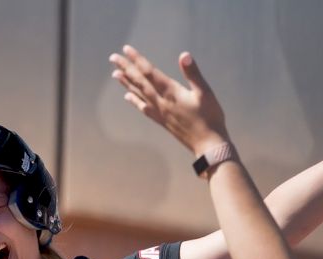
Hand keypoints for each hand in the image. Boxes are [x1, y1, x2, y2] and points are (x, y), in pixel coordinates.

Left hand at [110, 46, 228, 155]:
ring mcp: (160, 112)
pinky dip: (135, 101)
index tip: (126, 49)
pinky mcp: (162, 121)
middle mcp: (161, 101)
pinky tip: (128, 97)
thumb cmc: (210, 117)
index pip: (149, 72)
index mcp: (171, 92)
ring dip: (127, 83)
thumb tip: (184, 55)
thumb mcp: (205, 92)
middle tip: (113, 58)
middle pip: (140, 81)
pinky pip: (144, 109)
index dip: (137, 59)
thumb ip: (193, 74)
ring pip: (139, 94)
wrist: (207, 144)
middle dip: (126, 68)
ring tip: (115, 74)